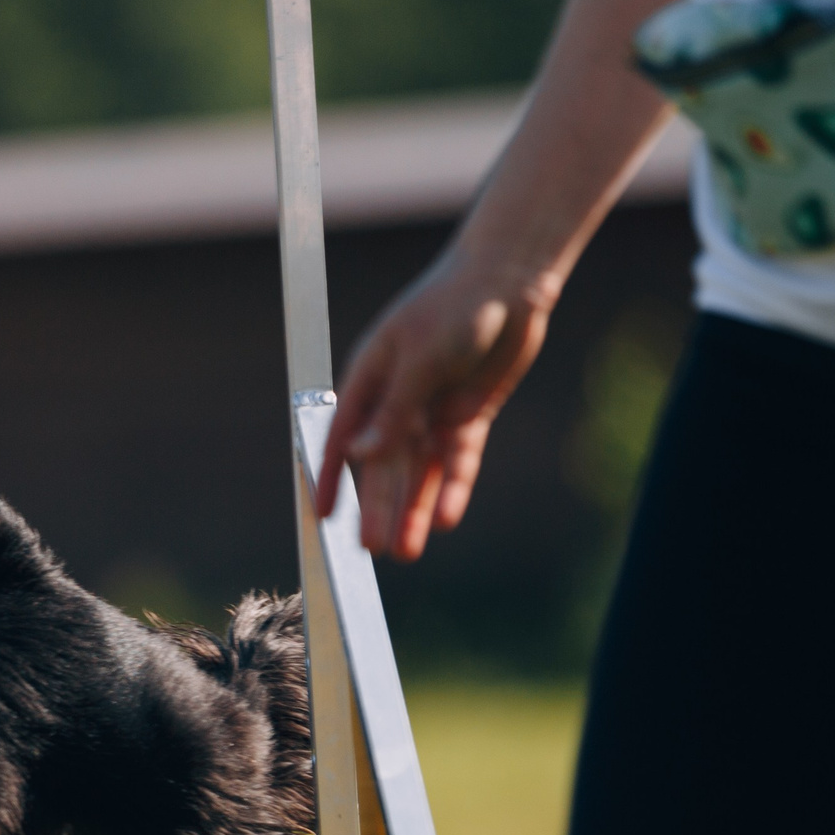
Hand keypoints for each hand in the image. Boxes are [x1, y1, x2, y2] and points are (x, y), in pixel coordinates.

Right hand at [315, 259, 555, 558]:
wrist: (510, 282)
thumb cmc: (454, 306)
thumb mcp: (419, 359)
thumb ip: (392, 411)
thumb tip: (359, 455)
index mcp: (370, 380)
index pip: (342, 439)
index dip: (332, 479)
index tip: (324, 517)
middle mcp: (397, 401)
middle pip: (384, 465)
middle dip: (379, 507)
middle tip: (374, 550)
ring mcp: (432, 411)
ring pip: (419, 472)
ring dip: (413, 509)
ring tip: (407, 552)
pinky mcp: (466, 417)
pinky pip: (456, 462)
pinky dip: (452, 488)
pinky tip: (447, 518)